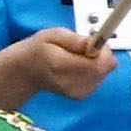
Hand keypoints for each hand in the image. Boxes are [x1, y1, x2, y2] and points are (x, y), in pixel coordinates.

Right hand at [0, 25, 116, 110]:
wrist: (26, 72)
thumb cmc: (38, 50)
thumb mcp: (51, 34)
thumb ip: (73, 39)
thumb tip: (93, 42)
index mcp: (61, 65)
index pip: (97, 64)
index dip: (103, 51)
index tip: (95, 41)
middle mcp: (70, 83)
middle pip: (104, 69)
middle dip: (101, 54)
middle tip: (85, 47)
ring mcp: (76, 92)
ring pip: (103, 74)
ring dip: (97, 62)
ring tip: (78, 57)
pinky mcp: (80, 96)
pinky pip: (99, 79)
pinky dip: (93, 71)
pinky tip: (79, 67)